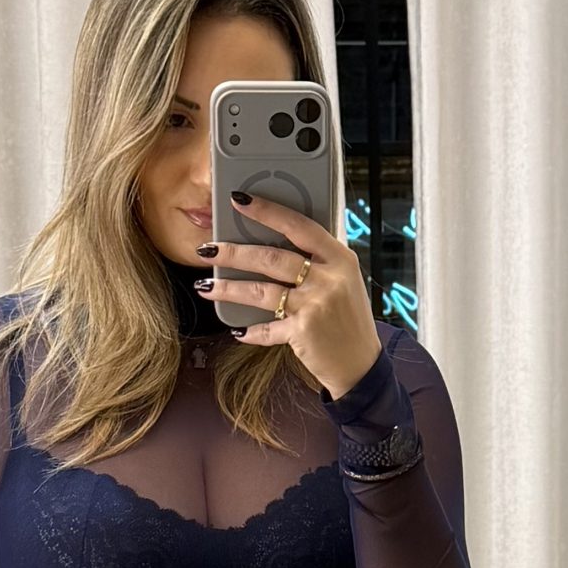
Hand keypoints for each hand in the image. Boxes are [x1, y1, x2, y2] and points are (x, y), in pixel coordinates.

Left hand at [203, 193, 382, 402]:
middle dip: (234, 253)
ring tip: (206, 286)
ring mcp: (315, 306)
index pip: (299, 226)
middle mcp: (328, 279)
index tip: (241, 201)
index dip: (268, 212)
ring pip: (261, 291)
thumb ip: (319, 260)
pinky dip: (250, 331)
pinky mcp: (303, 332)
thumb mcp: (344, 281)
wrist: (361, 366)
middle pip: (272, 258)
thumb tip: (279, 240)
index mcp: (339, 259)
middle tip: (208, 249)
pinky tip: (237, 330)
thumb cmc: (349, 321)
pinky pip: (267, 329)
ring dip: (229, 289)